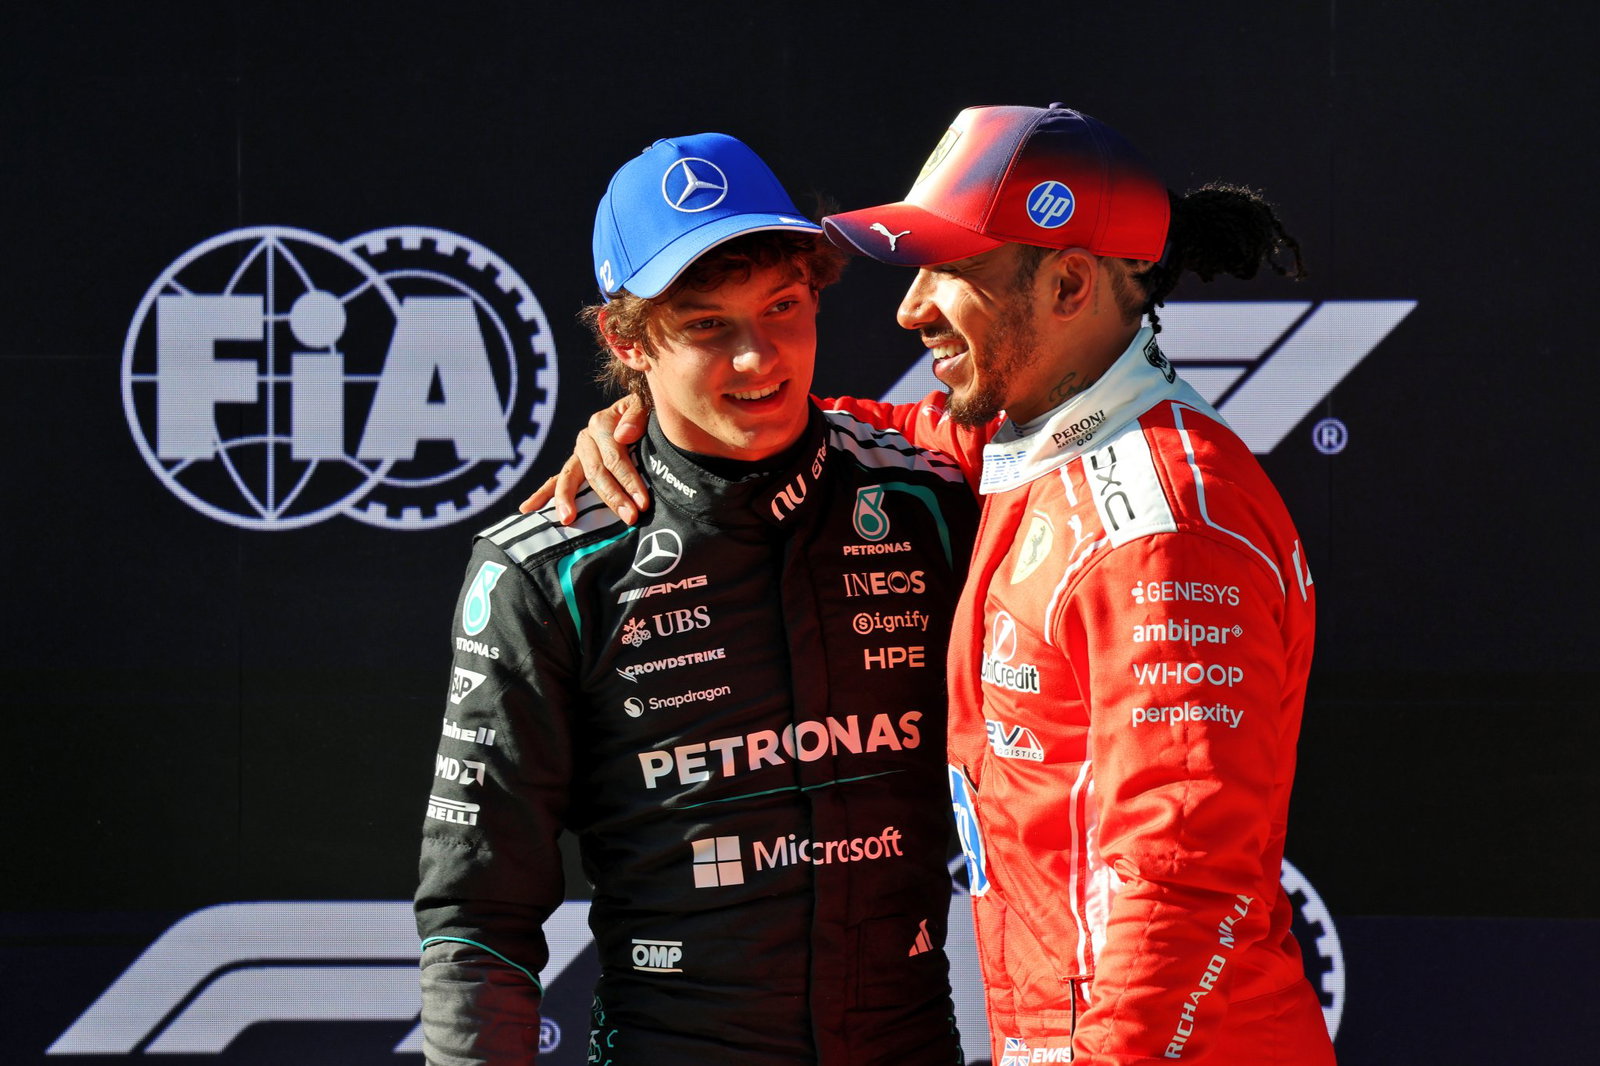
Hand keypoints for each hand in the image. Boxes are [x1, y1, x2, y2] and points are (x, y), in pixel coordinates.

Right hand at [518, 395, 650, 523]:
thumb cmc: (645, 415)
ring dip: (568, 500)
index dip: (629, 479)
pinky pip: (554, 481)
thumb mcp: (645, 405)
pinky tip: (527, 509)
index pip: (614, 456)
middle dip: (613, 497)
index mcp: (601, 423)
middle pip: (595, 471)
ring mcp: (577, 454)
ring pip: (569, 478)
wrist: (639, 417)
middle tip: (630, 517)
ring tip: (568, 519)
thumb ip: (636, 415)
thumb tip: (622, 436)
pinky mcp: (573, 467)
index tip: (643, 502)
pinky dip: (541, 495)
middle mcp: (585, 439)